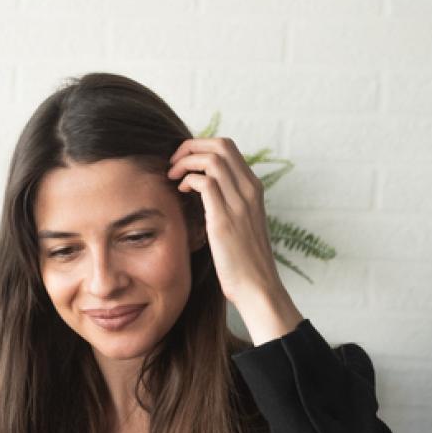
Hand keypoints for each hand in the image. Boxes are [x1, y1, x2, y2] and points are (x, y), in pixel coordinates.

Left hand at [167, 137, 302, 339]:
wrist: (258, 287)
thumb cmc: (245, 260)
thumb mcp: (240, 223)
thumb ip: (227, 202)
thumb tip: (202, 189)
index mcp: (254, 189)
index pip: (228, 147)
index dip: (201, 147)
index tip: (184, 162)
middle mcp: (249, 190)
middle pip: (221, 144)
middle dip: (191, 146)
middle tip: (174, 163)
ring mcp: (239, 203)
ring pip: (212, 158)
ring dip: (185, 161)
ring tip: (173, 176)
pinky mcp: (224, 219)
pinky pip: (205, 182)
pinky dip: (187, 179)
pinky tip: (180, 191)